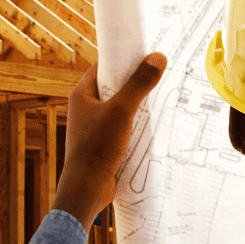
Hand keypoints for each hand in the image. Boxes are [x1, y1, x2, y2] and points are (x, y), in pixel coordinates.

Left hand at [52, 54, 165, 230]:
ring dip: (139, 104)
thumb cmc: (97, 148)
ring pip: (120, 108)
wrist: (87, 189)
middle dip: (136, 81)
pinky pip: (123, 126)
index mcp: (82, 95)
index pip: (103, 67)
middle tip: (160, 74)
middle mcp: (85, 109)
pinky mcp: (104, 144)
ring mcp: (94, 127)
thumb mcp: (122, 111)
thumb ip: (139, 84)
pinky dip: (137, 123)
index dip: (123, 59)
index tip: (145, 54)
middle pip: (114, 87)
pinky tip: (154, 125)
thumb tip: (158, 57)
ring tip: (162, 98)